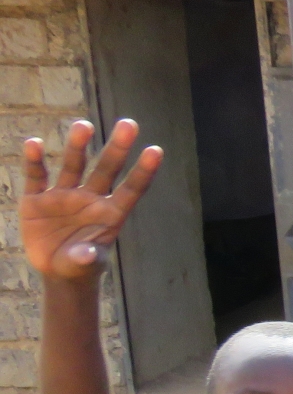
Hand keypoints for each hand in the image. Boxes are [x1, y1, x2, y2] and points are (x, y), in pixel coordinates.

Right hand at [20, 119, 162, 279]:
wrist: (57, 270)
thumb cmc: (81, 265)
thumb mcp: (85, 265)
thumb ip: (86, 258)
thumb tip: (87, 253)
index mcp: (110, 213)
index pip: (131, 189)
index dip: (143, 171)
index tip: (156, 151)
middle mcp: (90, 198)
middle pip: (106, 169)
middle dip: (117, 148)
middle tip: (129, 124)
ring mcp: (63, 196)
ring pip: (73, 165)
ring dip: (78, 146)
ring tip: (84, 125)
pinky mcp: (37, 199)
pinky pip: (37, 176)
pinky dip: (34, 161)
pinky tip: (35, 144)